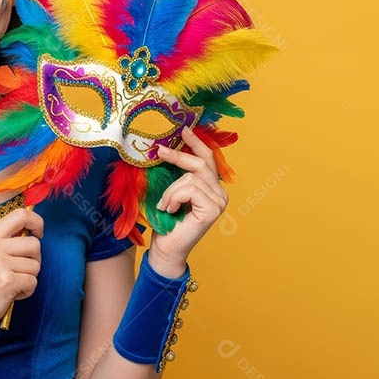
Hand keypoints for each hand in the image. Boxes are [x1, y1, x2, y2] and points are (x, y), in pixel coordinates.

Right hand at [0, 207, 42, 343]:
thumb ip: (6, 241)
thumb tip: (33, 233)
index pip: (20, 214)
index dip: (36, 222)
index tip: (38, 234)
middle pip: (34, 244)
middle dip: (35, 260)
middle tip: (20, 271)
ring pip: (35, 265)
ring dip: (29, 278)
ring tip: (12, 285)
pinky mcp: (7, 281)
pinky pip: (33, 282)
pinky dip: (27, 291)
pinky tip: (11, 294)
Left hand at [148, 126, 229, 277]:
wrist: (166, 248)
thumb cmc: (165, 221)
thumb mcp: (170, 191)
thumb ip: (176, 174)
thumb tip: (165, 147)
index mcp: (211, 187)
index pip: (207, 159)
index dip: (196, 143)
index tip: (184, 129)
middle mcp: (220, 193)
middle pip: (200, 163)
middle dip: (178, 156)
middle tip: (159, 151)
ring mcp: (219, 201)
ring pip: (190, 178)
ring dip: (170, 190)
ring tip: (164, 205)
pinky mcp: (213, 209)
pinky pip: (189, 189)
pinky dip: (174, 197)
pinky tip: (170, 210)